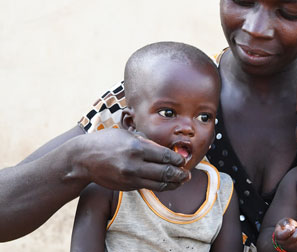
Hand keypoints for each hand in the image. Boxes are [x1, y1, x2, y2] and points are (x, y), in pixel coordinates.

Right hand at [72, 128, 190, 190]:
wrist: (82, 159)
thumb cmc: (106, 142)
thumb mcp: (127, 135)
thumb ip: (147, 142)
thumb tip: (166, 149)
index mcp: (136, 148)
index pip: (165, 156)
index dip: (178, 160)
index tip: (184, 160)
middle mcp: (134, 164)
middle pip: (166, 172)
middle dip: (180, 174)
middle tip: (187, 174)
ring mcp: (130, 177)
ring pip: (159, 184)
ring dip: (174, 184)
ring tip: (182, 180)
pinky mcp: (127, 186)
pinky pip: (148, 186)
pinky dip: (160, 185)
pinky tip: (167, 183)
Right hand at [273, 218, 296, 251]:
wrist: (289, 232)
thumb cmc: (286, 226)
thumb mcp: (283, 221)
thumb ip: (285, 222)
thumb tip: (288, 227)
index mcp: (279, 237)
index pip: (283, 235)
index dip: (289, 230)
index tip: (292, 227)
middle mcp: (284, 244)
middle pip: (294, 237)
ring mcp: (291, 248)